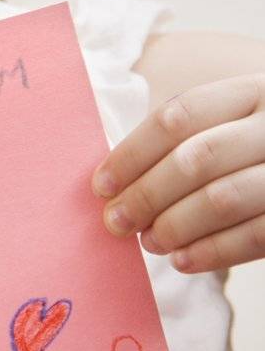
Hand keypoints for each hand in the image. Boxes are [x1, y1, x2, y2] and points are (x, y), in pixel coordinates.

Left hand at [91, 74, 264, 271]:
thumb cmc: (264, 151)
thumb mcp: (242, 122)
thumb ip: (196, 137)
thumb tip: (117, 182)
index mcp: (256, 90)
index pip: (179, 117)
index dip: (132, 153)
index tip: (101, 185)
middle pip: (195, 158)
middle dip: (146, 195)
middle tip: (115, 221)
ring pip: (222, 199)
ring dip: (174, 226)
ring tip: (149, 241)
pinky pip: (255, 235)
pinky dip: (212, 252)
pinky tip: (183, 260)